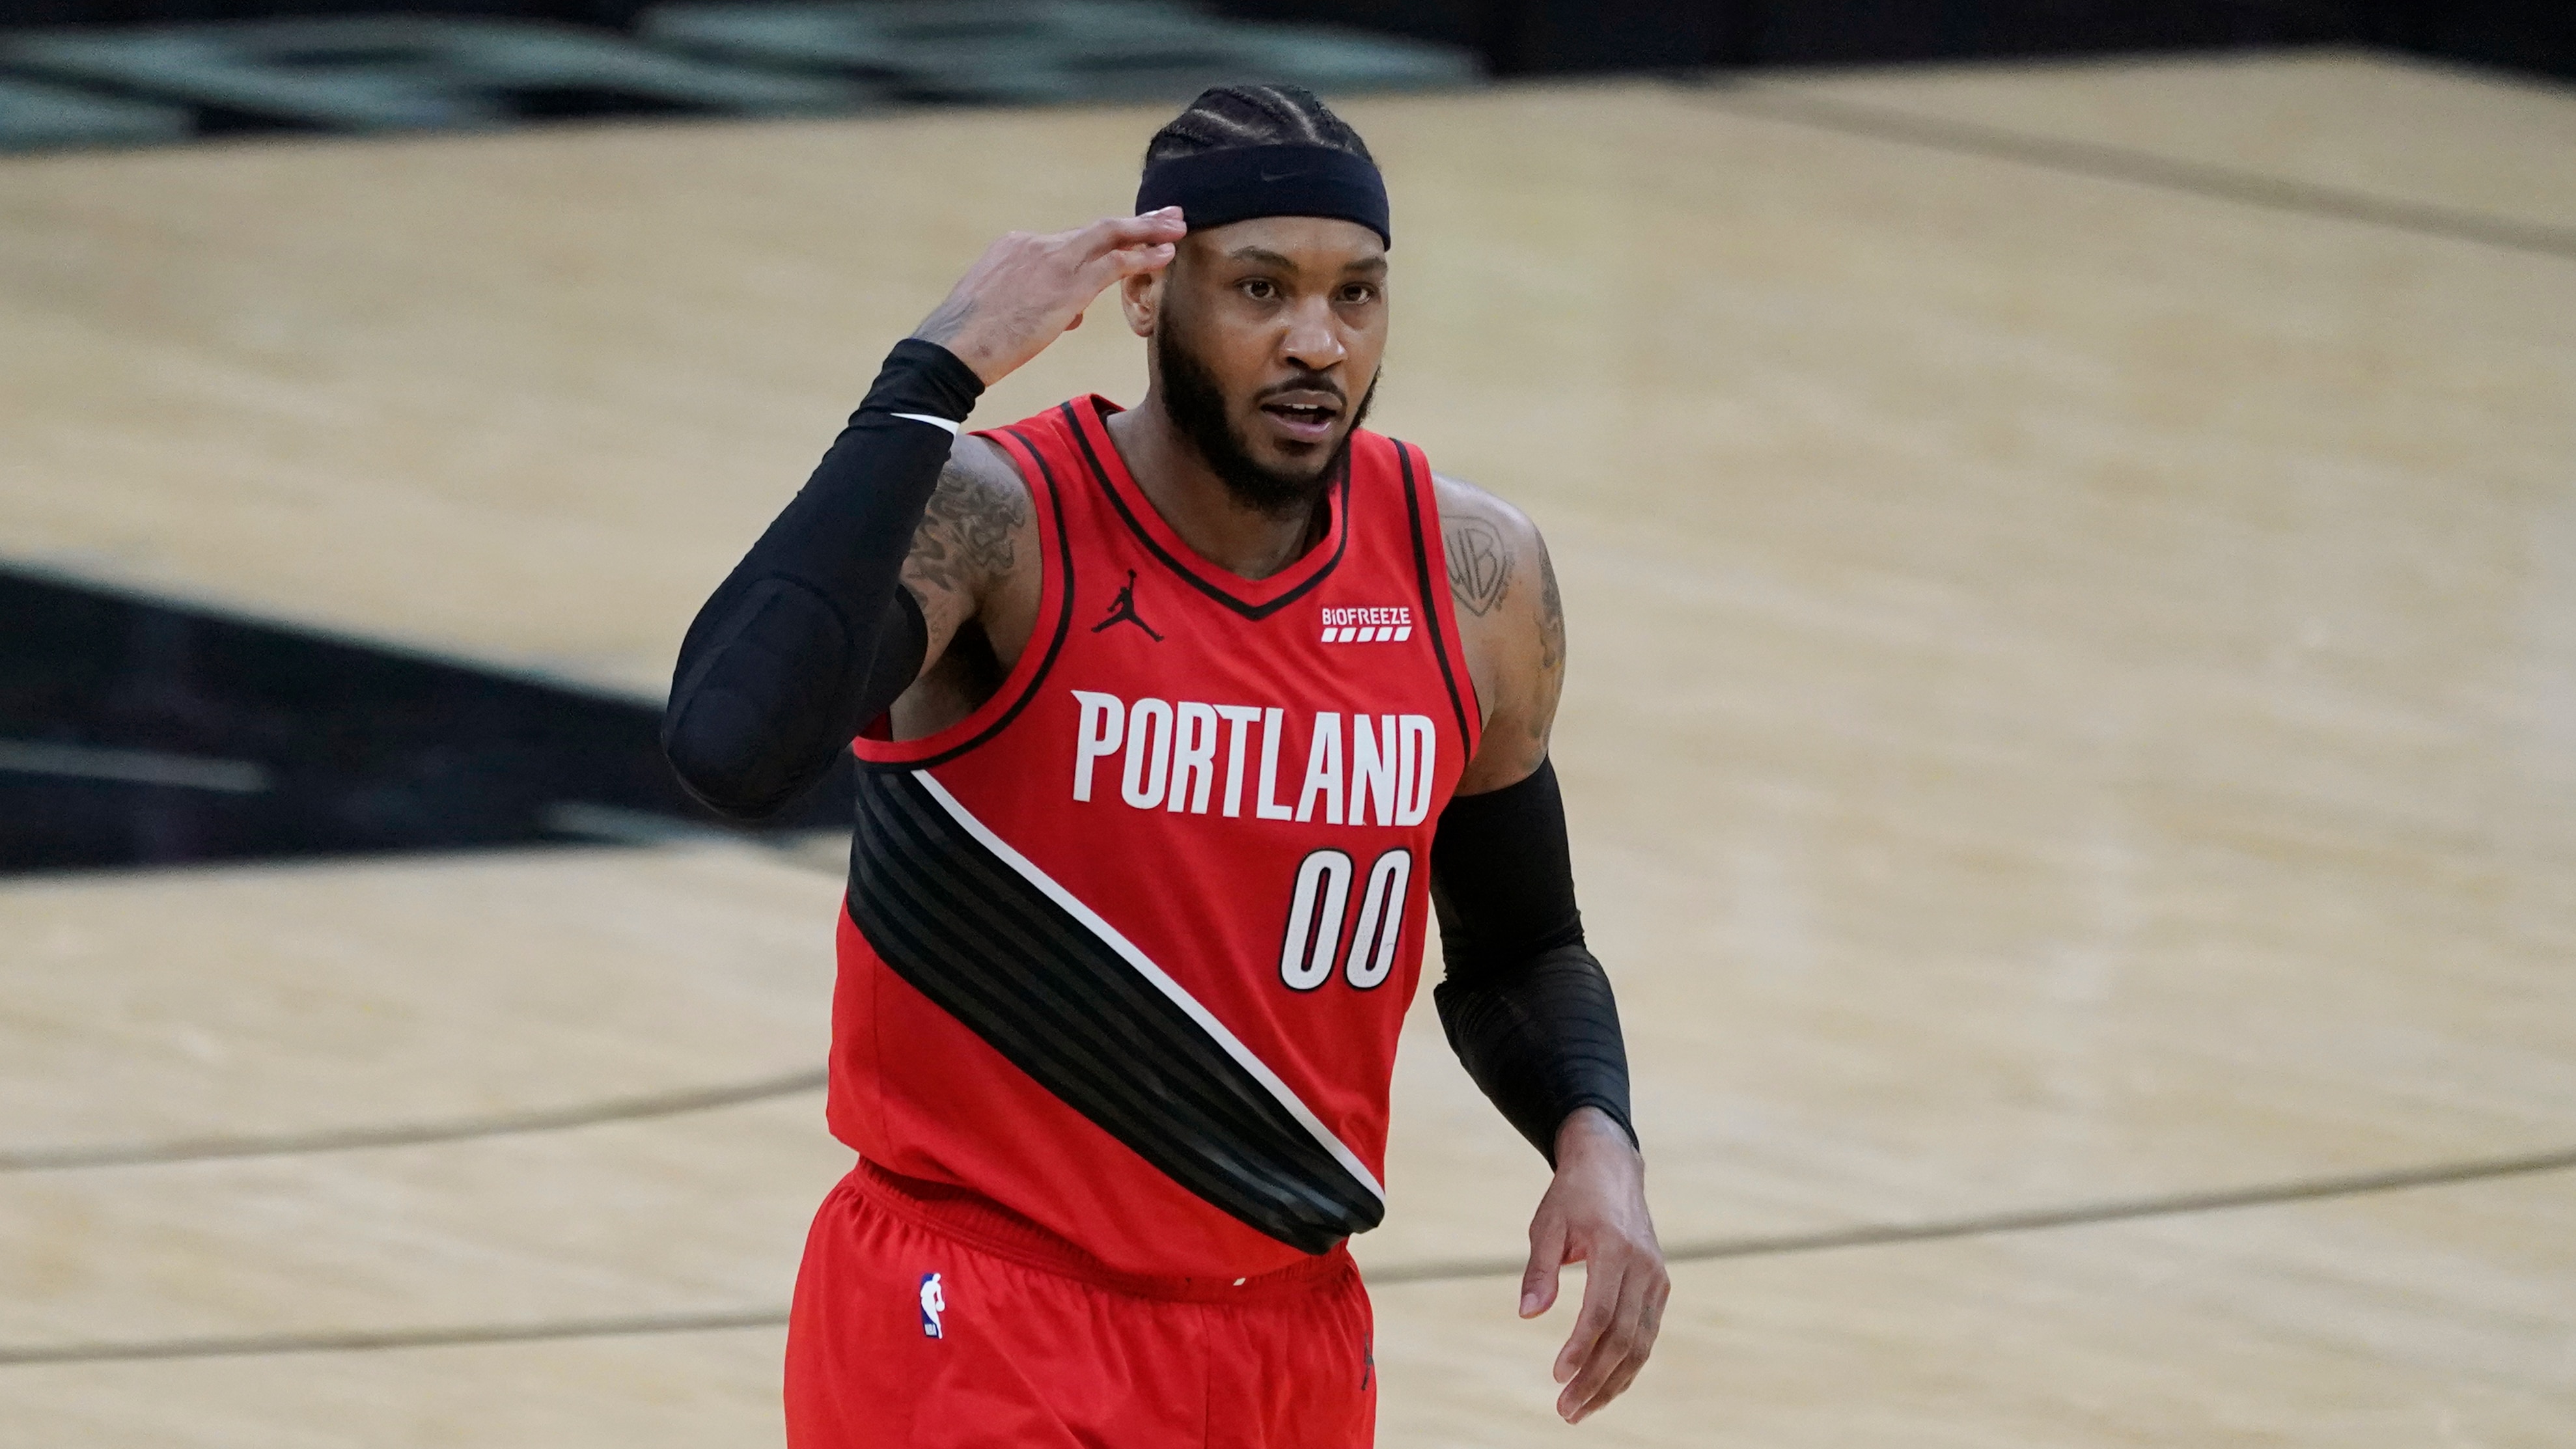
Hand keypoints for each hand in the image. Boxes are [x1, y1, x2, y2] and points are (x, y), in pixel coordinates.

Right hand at [911, 208, 1185, 385]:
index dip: (1099, 250)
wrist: (952, 349)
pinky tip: (1165, 254)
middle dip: (1135, 221)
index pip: (1066, 245)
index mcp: (1015, 247)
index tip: (1124, 241)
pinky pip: (1115, 263)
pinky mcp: (1067, 285)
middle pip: (1095, 229)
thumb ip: (1037, 303)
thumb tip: (1072, 315)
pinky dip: (1143, 256)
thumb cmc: (970, 341)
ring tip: (1177, 226)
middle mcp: (1035, 244)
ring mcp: (1052, 261)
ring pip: (1110, 236)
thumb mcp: (1001, 310)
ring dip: (1148, 231)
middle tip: (1167, 213)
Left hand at [1521, 1108, 1667, 1423]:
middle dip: (1595, 1379)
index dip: (1580, 1348)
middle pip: (1624, 1336)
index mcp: (1613, 1247)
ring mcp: (1656, 1277)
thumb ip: (1538, 1271)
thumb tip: (1527, 1316)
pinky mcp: (1660, 1285)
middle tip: (1565, 1410)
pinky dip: (1628, 1364)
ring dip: (1613, 1381)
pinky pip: (1647, 1334)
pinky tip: (1605, 1386)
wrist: (1611, 1169)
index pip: (1600, 1311)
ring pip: (1641, 1343)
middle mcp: (1642, 1265)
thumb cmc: (1571, 1198)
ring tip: (1581, 1409)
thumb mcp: (1545, 1227)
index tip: (1557, 1375)